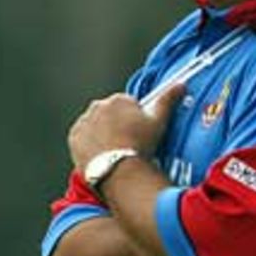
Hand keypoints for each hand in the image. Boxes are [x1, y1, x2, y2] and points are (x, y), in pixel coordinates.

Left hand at [68, 83, 186, 171]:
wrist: (118, 170)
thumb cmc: (140, 145)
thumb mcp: (159, 121)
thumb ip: (168, 99)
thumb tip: (181, 84)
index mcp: (117, 100)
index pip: (127, 104)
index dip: (136, 119)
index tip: (139, 132)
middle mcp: (97, 107)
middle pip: (110, 114)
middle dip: (118, 124)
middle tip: (129, 142)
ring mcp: (83, 123)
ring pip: (96, 125)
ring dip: (103, 133)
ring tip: (116, 151)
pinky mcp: (74, 138)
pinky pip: (83, 138)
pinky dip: (90, 143)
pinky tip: (103, 154)